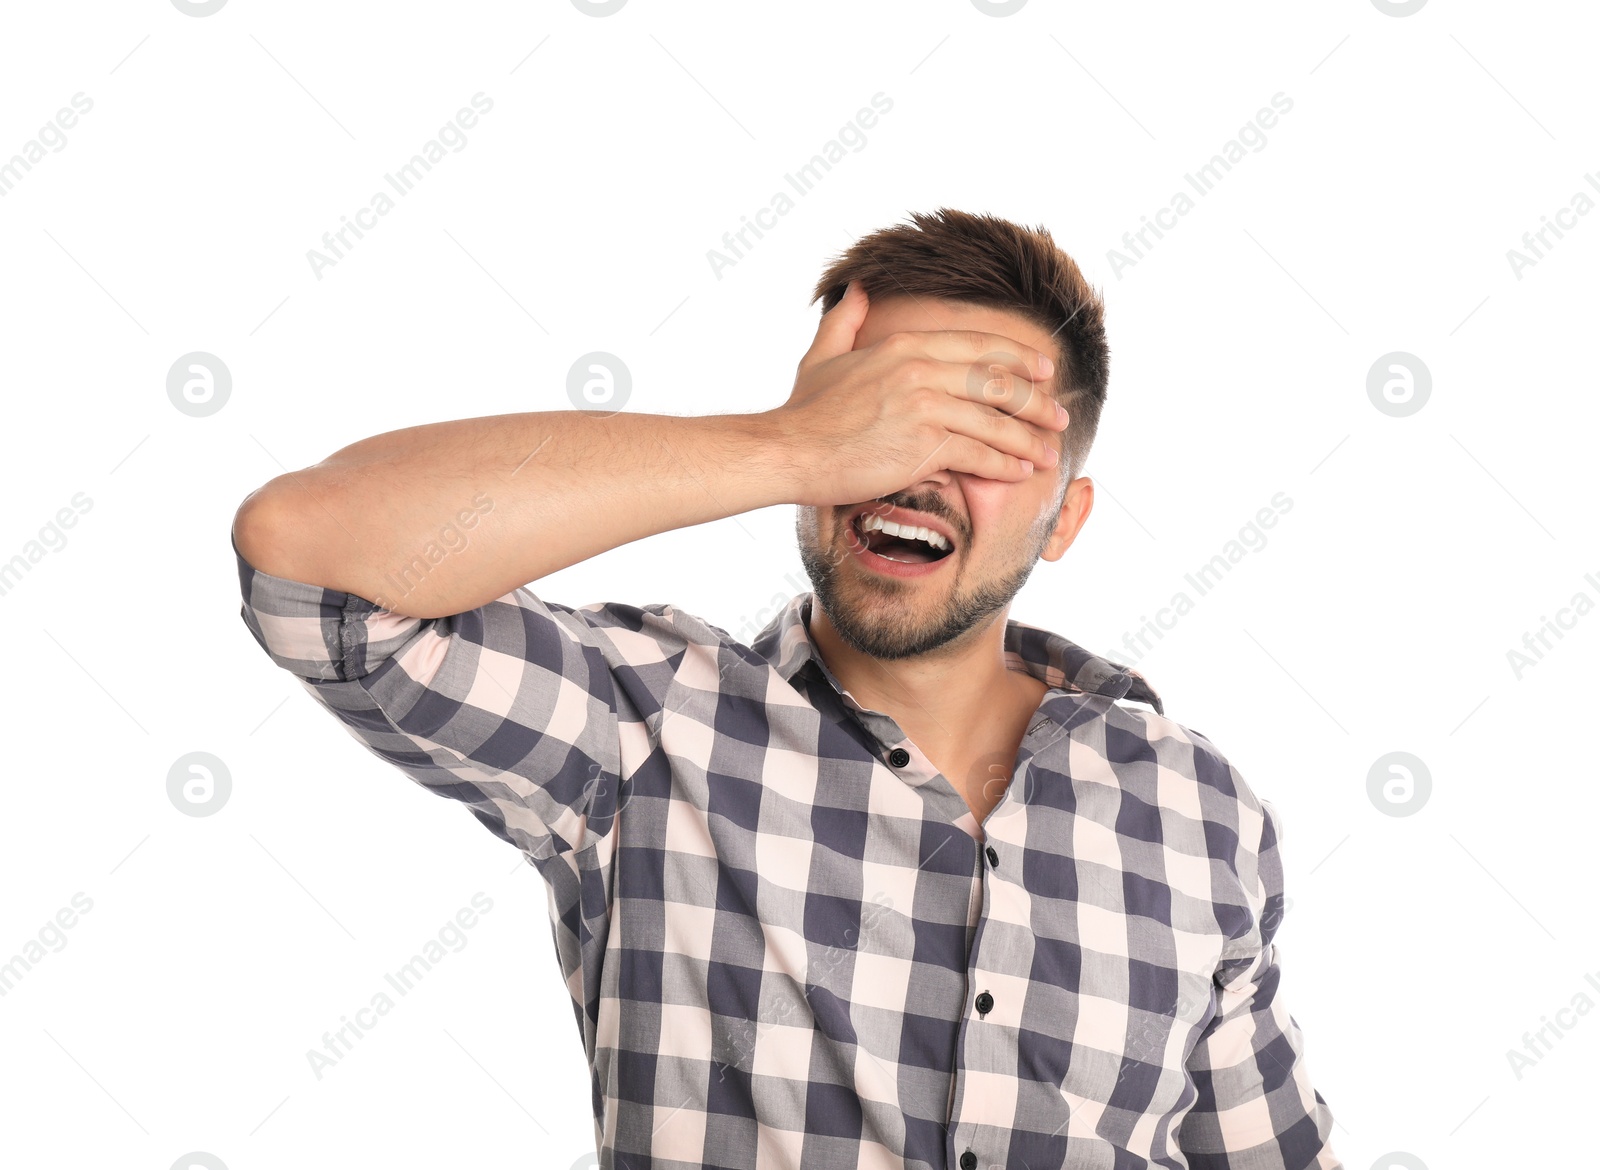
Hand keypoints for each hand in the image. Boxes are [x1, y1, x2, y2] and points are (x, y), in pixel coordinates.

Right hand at [764, 280, 1069, 507]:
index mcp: (905, 346)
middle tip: (1058, 416)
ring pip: (995, 421)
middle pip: (997, 382)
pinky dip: (1004, 464)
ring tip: (1048, 453)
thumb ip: (846, 319)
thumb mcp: (823, 354)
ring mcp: (924, 406)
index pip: (979, 347)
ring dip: (1028, 439)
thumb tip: (856, 287)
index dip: (1018, 358)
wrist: (788, 450)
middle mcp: (921, 369)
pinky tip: (1020, 472)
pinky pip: (978, 453)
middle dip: (1036, 401)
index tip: (1044, 370)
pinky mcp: (923, 445)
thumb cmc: (803, 411)